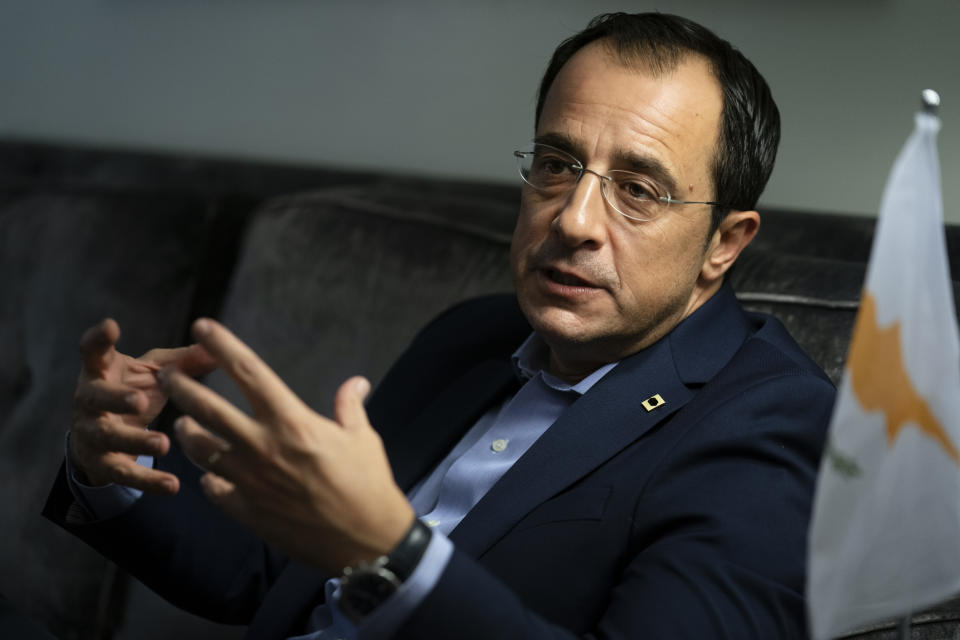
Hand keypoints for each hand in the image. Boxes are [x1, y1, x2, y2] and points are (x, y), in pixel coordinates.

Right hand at [69, 318, 216, 493]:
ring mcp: (93, 434)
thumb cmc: (132, 393)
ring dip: (135, 441)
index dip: (98, 340)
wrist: (105, 440)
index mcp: (101, 373)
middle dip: (116, 398)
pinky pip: (124, 473)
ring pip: (109, 437)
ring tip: (163, 444)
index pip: (92, 353)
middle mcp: (90, 402)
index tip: (111, 327)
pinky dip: (148, 480)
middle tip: (140, 400)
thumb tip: (218, 347)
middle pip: (96, 397)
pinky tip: (172, 485)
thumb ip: (182, 363)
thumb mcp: (153, 375)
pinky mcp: (103, 464)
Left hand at [162, 318, 414, 574]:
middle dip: (181, 386)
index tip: (202, 327)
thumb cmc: (368, 483)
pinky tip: (211, 473)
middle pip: (207, 408)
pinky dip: (209, 477)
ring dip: (188, 431)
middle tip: (166, 376)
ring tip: (183, 421)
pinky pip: (213, 487)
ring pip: (200, 448)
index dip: (222, 345)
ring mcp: (249, 480)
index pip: (248, 372)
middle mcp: (262, 446)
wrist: (365, 540)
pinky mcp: (245, 510)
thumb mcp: (362, 437)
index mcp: (292, 421)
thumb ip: (350, 406)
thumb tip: (356, 382)